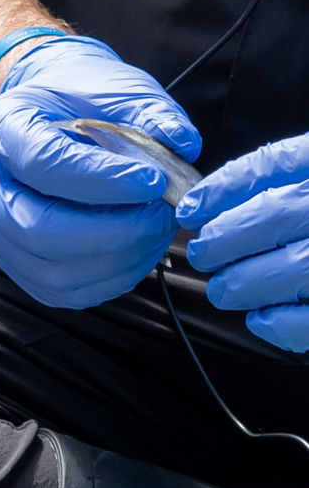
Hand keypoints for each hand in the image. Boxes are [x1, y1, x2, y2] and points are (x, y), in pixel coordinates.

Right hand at [0, 36, 201, 307]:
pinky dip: (108, 280)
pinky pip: (60, 291)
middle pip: (38, 230)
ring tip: (156, 232)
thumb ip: (147, 109)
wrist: (40, 115)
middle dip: (114, 231)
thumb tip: (183, 143)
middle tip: (163, 214)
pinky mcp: (15, 265)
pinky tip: (137, 252)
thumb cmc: (71, 98)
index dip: (102, 181)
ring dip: (117, 260)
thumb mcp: (109, 83)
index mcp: (3, 129)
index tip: (155, 182)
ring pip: (50, 271)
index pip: (44, 165)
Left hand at [179, 134, 308, 352]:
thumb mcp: (308, 176)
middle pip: (272, 218)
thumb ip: (270, 181)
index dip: (221, 191)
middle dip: (221, 240)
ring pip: (286, 271)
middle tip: (204, 254)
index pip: (272, 166)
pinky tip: (260, 315)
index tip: (190, 211)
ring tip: (224, 288)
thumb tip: (200, 206)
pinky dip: (275, 322)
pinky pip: (306, 321)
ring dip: (239, 284)